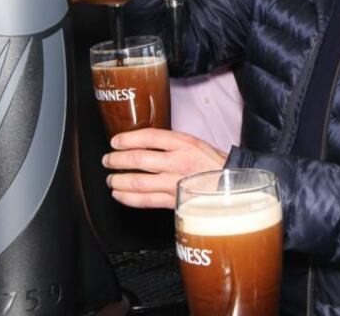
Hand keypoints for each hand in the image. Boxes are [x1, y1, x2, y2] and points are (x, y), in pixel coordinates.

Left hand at [102, 128, 227, 208]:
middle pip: (138, 159)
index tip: (115, 142)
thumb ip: (171, 143)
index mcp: (185, 144)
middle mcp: (178, 162)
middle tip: (108, 160)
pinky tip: (120, 195)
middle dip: (117, 160)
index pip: (149, 138)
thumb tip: (142, 144)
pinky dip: (128, 198)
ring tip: (111, 179)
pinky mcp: (174, 201)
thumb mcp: (196, 144)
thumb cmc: (214, 164)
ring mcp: (175, 183)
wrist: (231, 185)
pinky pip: (145, 201)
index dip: (127, 139)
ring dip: (118, 181)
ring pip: (138, 182)